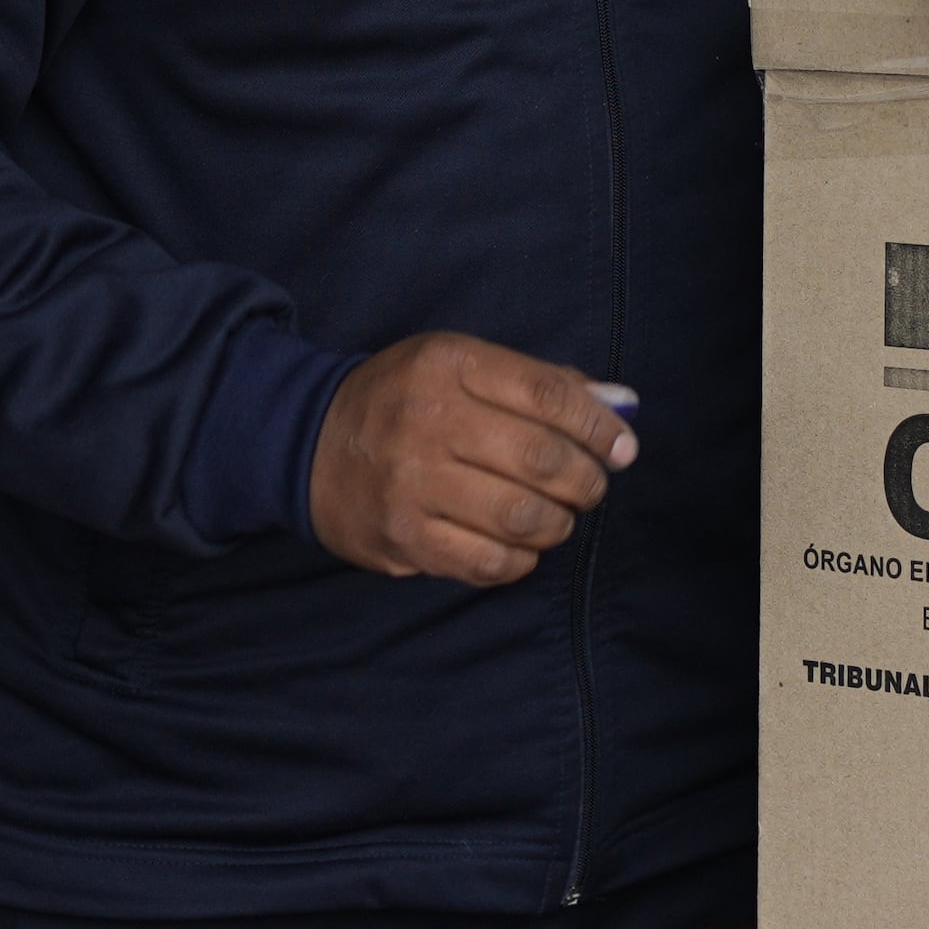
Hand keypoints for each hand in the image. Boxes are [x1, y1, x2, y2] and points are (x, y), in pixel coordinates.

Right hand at [309, 336, 636, 584]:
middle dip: (587, 479)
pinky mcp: (402, 539)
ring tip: (557, 514)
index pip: (549, 394)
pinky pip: (489, 563)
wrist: (306, 443)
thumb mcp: (463, 366)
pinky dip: (521, 558)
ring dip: (559, 522)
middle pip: (542, 459)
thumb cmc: (406, 400)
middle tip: (591, 485)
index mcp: (448, 366)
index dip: (600, 426)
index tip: (622, 448)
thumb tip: (621, 408)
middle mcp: (427, 422)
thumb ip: (542, 383)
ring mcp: (411, 485)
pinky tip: (520, 543)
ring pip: (522, 516)